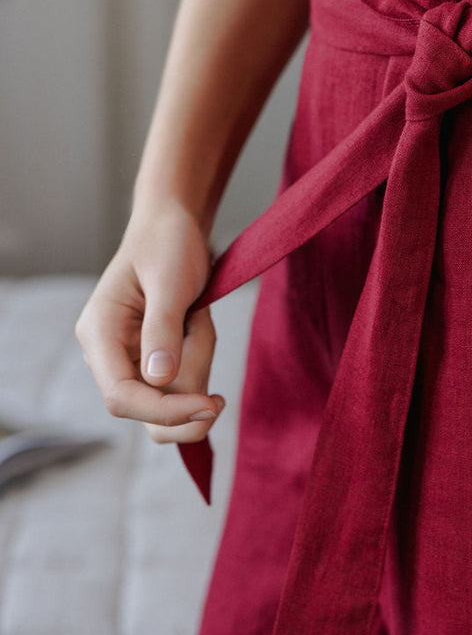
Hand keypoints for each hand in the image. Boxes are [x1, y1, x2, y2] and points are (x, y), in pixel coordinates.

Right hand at [74, 197, 224, 443]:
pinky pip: (179, 384)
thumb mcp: (170, 280)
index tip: (211, 403)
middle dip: (189, 379)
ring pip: (169, 399)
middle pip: (148, 408)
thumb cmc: (168, 242)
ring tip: (200, 317)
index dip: (166, 411)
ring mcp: (127, 361)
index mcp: (99, 334)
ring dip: (197, 364)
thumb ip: (162, 329)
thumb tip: (159, 380)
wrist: (173, 223)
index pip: (122, 398)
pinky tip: (199, 325)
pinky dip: (198, 360)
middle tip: (204, 326)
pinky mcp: (149, 362)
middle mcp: (106, 355)